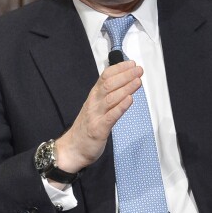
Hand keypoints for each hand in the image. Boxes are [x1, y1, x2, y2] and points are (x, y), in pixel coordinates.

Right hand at [53, 60, 143, 179]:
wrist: (72, 149)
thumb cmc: (87, 127)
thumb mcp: (96, 107)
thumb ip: (107, 96)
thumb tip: (124, 83)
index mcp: (93, 96)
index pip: (105, 77)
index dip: (119, 68)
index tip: (132, 64)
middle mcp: (93, 103)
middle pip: (109, 85)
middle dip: (125, 76)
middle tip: (139, 70)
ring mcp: (95, 115)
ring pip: (110, 98)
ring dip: (125, 88)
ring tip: (138, 82)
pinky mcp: (98, 129)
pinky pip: (110, 117)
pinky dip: (120, 107)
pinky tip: (129, 100)